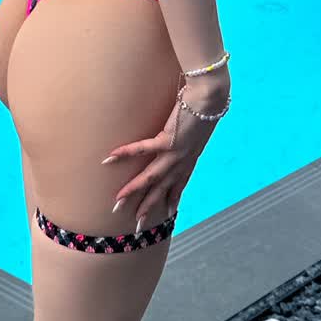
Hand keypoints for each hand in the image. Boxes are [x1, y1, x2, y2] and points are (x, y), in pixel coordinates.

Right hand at [102, 82, 223, 234]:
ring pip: (152, 177)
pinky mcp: (169, 139)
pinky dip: (126, 153)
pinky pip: (143, 149)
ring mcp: (176, 152)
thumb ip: (191, 130)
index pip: (181, 183)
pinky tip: (110, 158)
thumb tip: (182, 125)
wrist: (211, 96)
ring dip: (134, 190)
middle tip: (136, 225)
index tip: (168, 212)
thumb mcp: (200, 124)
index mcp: (191, 156)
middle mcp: (184, 159)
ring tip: (118, 201)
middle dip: (149, 206)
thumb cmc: (206, 104)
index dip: (174, 198)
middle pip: (163, 188)